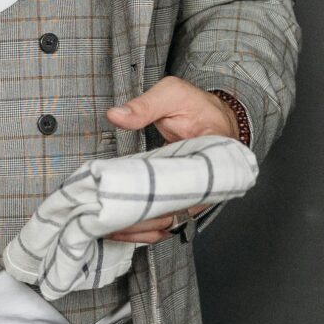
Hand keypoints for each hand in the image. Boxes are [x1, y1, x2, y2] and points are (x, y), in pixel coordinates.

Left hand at [101, 76, 232, 244]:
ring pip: (168, 223)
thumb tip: (116, 115)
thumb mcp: (173, 94)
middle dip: (142, 221)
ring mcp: (195, 195)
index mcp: (215, 158)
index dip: (162, 202)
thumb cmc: (197, 106)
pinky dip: (143, 228)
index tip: (132, 203)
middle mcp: (209, 185)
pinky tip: (119, 229)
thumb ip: (144, 105)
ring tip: (109, 228)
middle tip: (110, 219)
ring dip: (139, 229)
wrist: (212, 116)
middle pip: (175, 214)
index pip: (191, 189)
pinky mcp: (182, 199)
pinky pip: (164, 220)